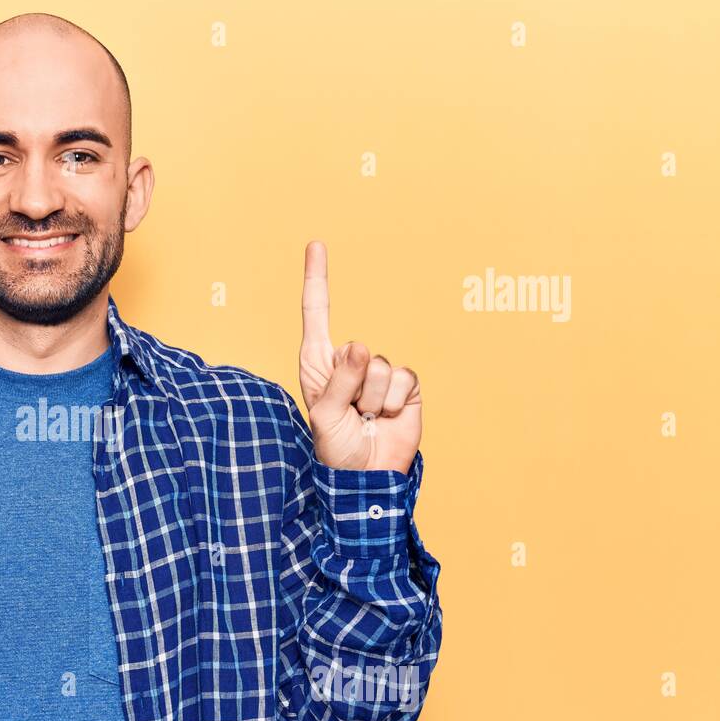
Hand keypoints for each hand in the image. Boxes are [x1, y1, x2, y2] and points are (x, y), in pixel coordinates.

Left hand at [298, 241, 421, 473]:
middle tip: (350, 414)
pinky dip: (394, 404)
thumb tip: (362, 347)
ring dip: (372, 400)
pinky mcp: (405, 385)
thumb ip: (338, 381)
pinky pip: (403, 379)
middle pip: (354, 349)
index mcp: (318, 363)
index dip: (317, 280)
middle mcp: (349, 362)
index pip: (317, 314)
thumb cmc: (336, 448)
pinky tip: (387, 419)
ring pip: (380, 367)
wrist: (368, 475)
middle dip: (351, 387)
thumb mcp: (324, 416)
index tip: (316, 244)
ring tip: (367, 419)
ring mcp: (378, 372)